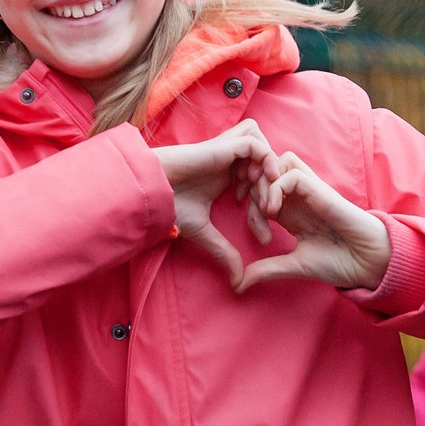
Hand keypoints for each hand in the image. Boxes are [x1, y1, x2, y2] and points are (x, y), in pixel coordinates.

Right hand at [154, 119, 279, 286]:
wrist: (152, 192)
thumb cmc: (171, 207)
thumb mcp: (205, 232)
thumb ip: (225, 251)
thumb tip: (238, 282)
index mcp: (226, 177)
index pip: (259, 182)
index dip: (266, 205)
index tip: (261, 231)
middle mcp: (230, 163)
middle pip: (266, 167)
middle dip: (272, 192)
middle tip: (268, 215)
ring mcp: (228, 152)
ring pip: (265, 151)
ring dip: (269, 173)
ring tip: (263, 199)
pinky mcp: (224, 145)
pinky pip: (256, 144)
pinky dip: (264, 159)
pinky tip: (255, 182)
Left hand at [238, 150, 392, 293]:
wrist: (367, 263)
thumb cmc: (338, 263)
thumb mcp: (293, 266)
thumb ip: (266, 269)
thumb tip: (238, 284)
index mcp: (291, 213)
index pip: (260, 193)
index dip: (250, 207)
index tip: (257, 232)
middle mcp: (298, 198)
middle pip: (266, 172)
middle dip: (252, 189)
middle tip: (255, 217)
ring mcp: (309, 191)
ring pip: (278, 162)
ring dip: (265, 181)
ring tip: (264, 210)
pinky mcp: (319, 189)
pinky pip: (292, 172)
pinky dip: (277, 186)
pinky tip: (274, 210)